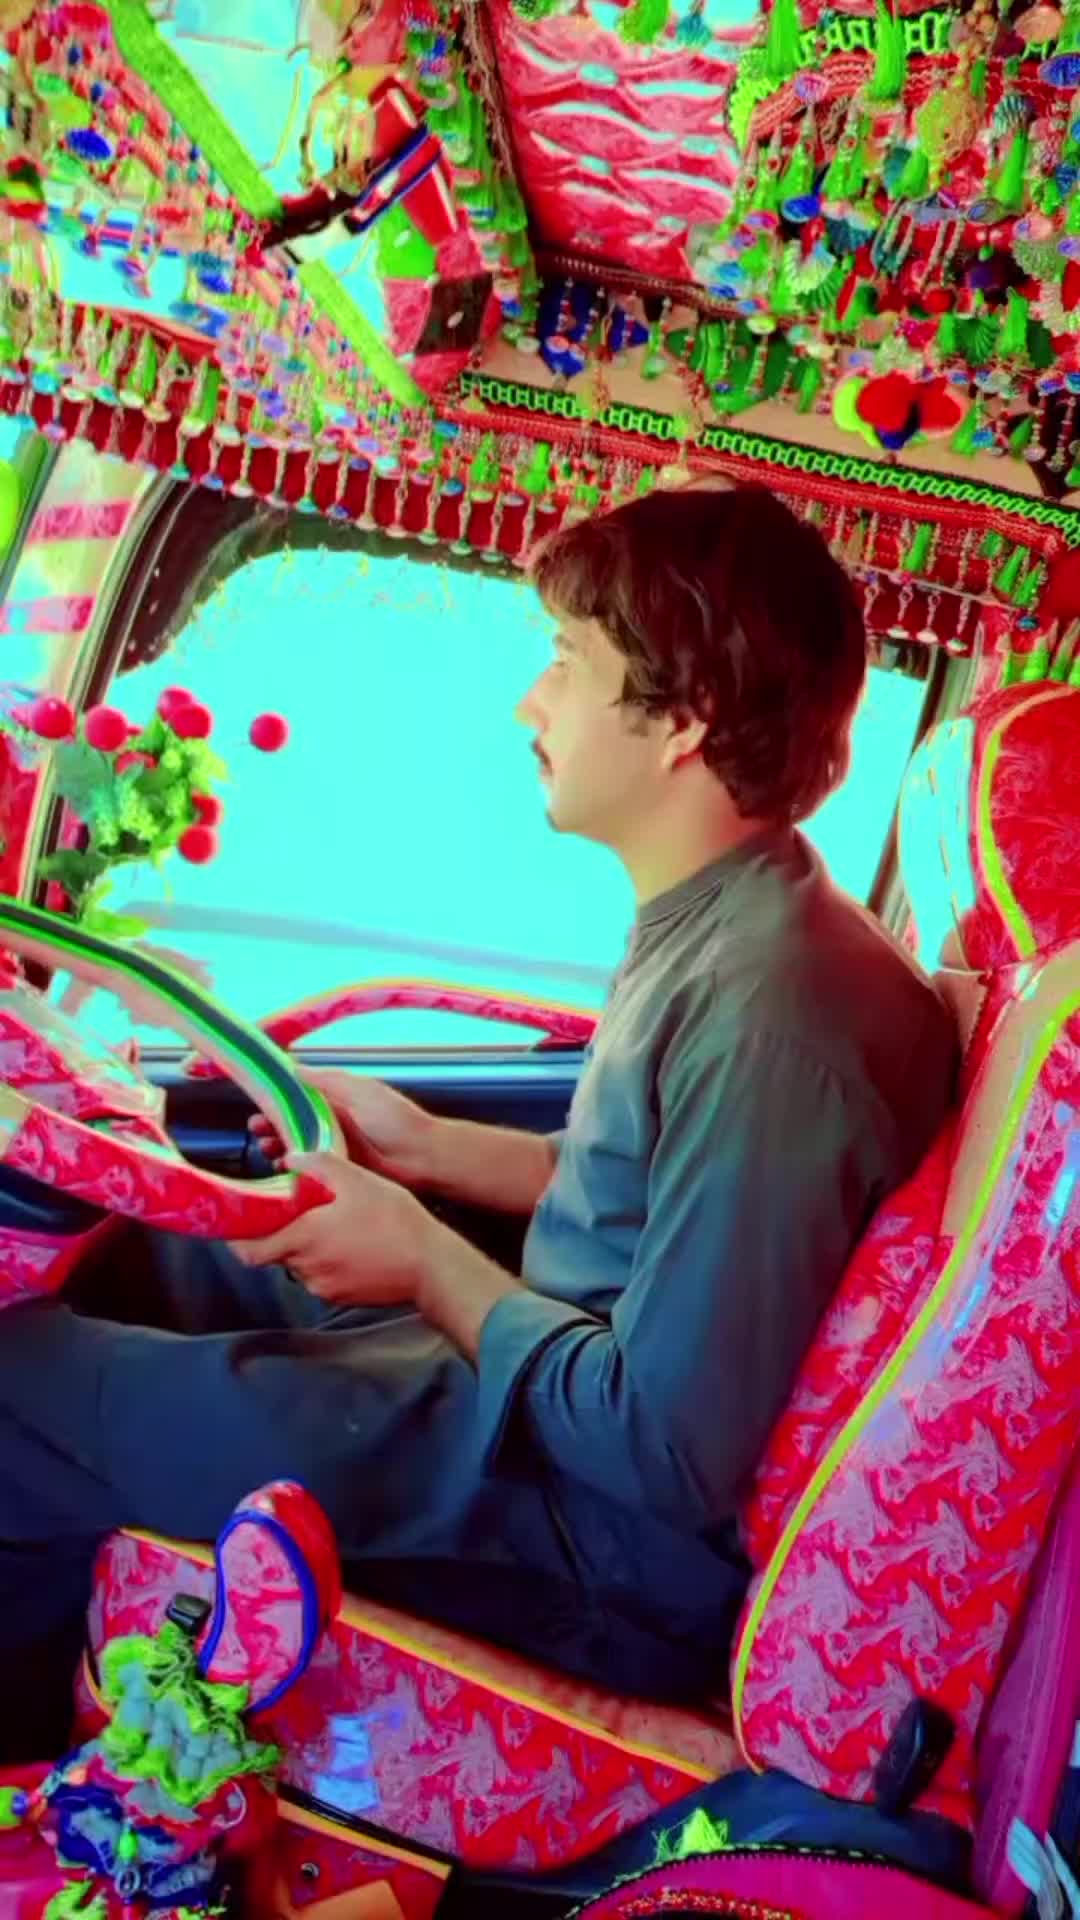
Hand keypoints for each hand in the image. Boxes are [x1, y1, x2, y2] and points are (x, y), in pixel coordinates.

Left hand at [228, 1150, 434, 1308]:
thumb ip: (319, 1164)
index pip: (249, 1250)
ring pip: (299, 1264)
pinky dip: (326, 1261)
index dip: (236, 1240)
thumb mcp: (357, 1179)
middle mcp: (307, 1267)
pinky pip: (321, 1277)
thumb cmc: (394, 1221)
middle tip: (294, 1213)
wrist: (429, 1264)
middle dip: (280, 1233)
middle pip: (274, 1254)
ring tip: (331, 1225)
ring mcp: (324, 1286)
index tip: (236, 1226)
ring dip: (306, 1247)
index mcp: (303, 1237)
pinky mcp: (341, 1296)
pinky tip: (350, 1244)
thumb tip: (291, 1158)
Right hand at [249, 1068, 434, 1187]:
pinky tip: (285, 1168)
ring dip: (279, 1146)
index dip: (277, 1099)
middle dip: (272, 1125)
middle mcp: (334, 1123)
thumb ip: (328, 1079)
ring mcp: (336, 1148)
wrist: (423, 1157)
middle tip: (257, 1129)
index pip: (299, 1097)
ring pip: (298, 1146)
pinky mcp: (341, 1170)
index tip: (258, 1101)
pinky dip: (296, 1168)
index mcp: (339, 1100)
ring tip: (267, 1148)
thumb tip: (295, 1066)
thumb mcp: (361, 1090)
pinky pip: (311, 1168)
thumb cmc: (397, 1120)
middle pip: (294, 1123)